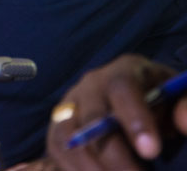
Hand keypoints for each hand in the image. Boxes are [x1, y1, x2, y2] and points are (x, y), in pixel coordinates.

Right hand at [46, 54, 184, 170]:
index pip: (121, 88)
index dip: (134, 118)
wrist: (140, 104)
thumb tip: (185, 121)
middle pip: (92, 118)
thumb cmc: (162, 102)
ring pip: (70, 138)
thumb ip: (186, 106)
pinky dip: (75, 169)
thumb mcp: (180, 98)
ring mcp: (70, 106)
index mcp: (124, 71)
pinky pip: (58, 150)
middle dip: (115, 156)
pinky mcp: (59, 128)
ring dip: (94, 168)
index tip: (151, 152)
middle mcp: (91, 85)